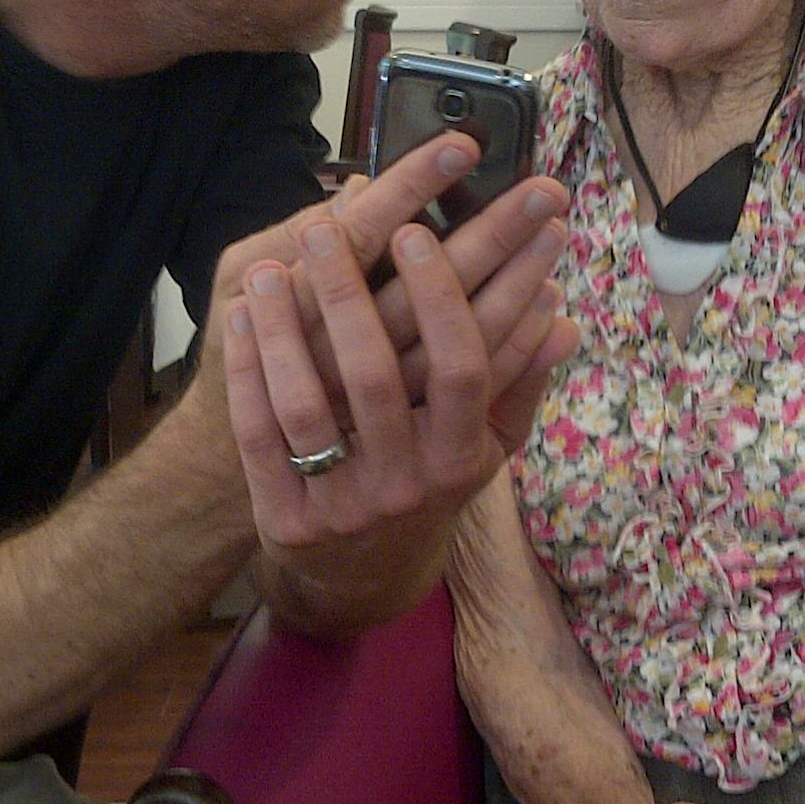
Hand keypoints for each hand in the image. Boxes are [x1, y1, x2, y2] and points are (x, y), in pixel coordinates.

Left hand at [215, 139, 576, 602]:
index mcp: (460, 455)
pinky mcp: (285, 518)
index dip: (440, 297)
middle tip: (327, 226)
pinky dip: (245, 370)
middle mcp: (406, 484)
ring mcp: (342, 505)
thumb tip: (565, 314)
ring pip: (306, 403)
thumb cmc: (429, 482)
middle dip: (347, 294)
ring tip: (270, 267)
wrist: (363, 577)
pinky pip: (258, 433)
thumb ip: (521, 378)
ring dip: (283, 329)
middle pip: (375, 377)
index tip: (416, 230)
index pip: (461, 367)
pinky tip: (239, 315)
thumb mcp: (485, 444)